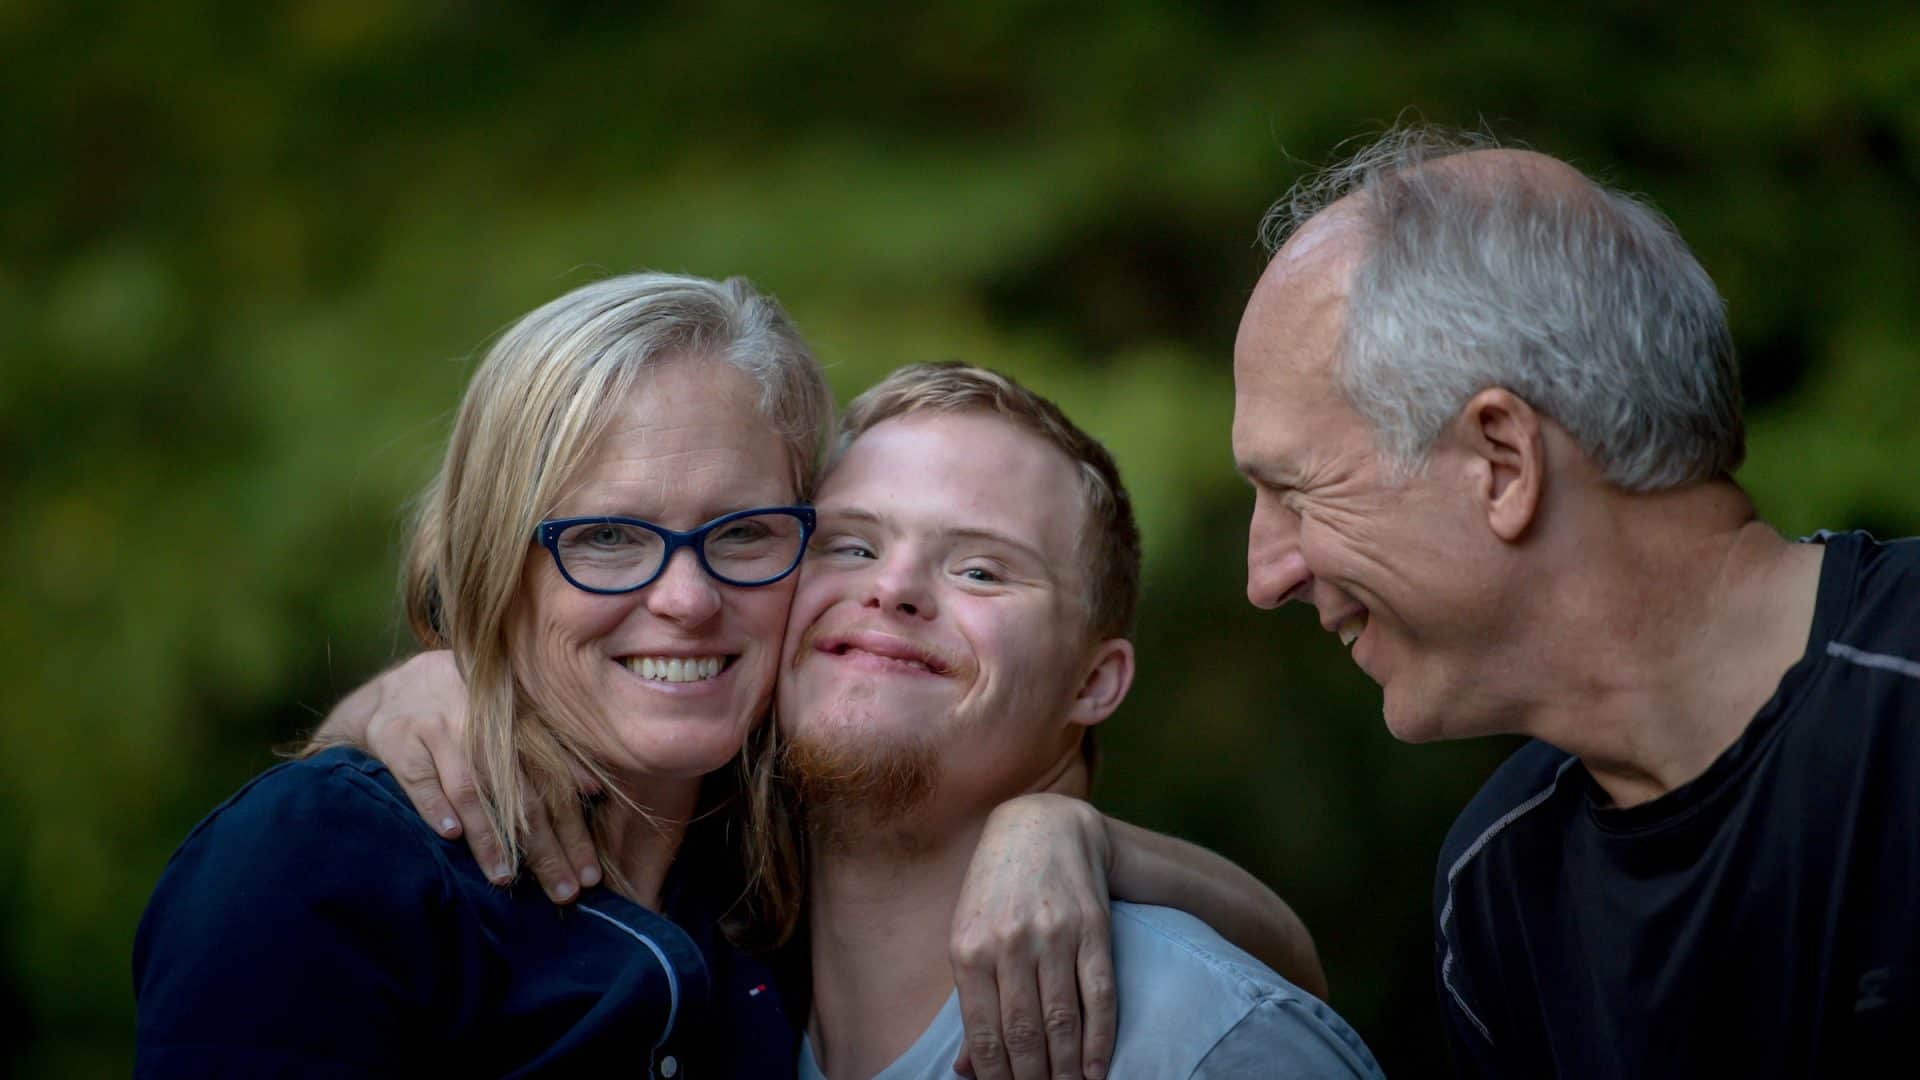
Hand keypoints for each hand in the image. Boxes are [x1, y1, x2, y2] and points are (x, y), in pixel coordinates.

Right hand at [325, 651, 600, 901]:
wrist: (395, 690)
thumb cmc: (465, 713)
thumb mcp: (510, 722)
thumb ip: (552, 752)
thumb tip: (592, 790)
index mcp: (518, 723)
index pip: (554, 786)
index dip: (574, 832)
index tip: (589, 874)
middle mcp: (483, 725)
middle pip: (520, 795)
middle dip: (544, 848)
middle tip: (562, 891)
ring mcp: (440, 729)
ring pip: (470, 789)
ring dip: (489, 836)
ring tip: (505, 876)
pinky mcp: (399, 738)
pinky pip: (420, 777)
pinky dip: (435, 806)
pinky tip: (450, 836)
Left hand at [950, 794, 1115, 1079]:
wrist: (1042, 825)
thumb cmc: (996, 888)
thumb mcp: (968, 935)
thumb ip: (968, 999)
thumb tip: (966, 1068)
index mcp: (969, 948)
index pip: (984, 1033)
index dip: (996, 1077)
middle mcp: (1011, 943)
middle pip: (1024, 1033)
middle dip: (1031, 1079)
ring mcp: (1055, 935)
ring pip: (1062, 1020)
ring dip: (1066, 1069)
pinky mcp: (1093, 929)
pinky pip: (1099, 996)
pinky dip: (1100, 1041)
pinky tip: (1098, 1070)